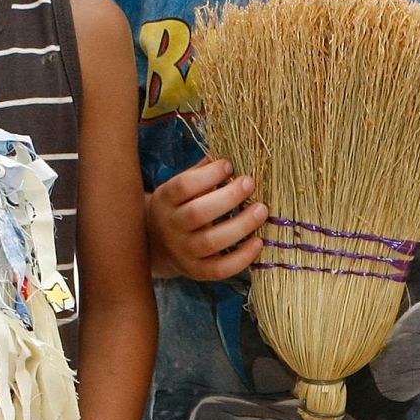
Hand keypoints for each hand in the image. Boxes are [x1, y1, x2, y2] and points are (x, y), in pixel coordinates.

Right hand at [149, 159, 265, 280]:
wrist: (157, 245)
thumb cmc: (180, 206)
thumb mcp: (182, 187)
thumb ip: (203, 171)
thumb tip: (233, 148)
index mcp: (166, 200)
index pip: (183, 187)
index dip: (207, 175)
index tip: (229, 164)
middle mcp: (172, 227)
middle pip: (197, 214)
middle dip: (227, 197)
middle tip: (250, 183)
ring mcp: (183, 252)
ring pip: (211, 242)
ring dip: (240, 226)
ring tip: (262, 210)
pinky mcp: (197, 271)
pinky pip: (220, 269)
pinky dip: (241, 258)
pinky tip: (259, 242)